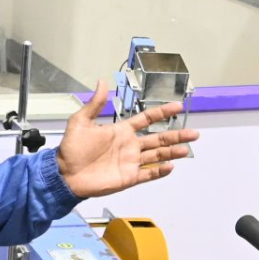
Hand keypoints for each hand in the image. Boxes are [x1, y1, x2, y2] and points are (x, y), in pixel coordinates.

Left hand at [55, 80, 199, 197]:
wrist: (64, 173)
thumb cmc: (71, 149)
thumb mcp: (81, 122)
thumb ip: (95, 104)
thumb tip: (101, 82)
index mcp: (121, 131)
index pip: (147, 119)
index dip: (162, 113)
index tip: (178, 106)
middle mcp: (130, 145)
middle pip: (159, 138)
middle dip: (176, 135)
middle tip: (194, 133)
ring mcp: (130, 162)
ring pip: (157, 155)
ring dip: (172, 152)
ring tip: (187, 148)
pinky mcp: (128, 177)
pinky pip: (148, 173)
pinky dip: (159, 171)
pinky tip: (170, 166)